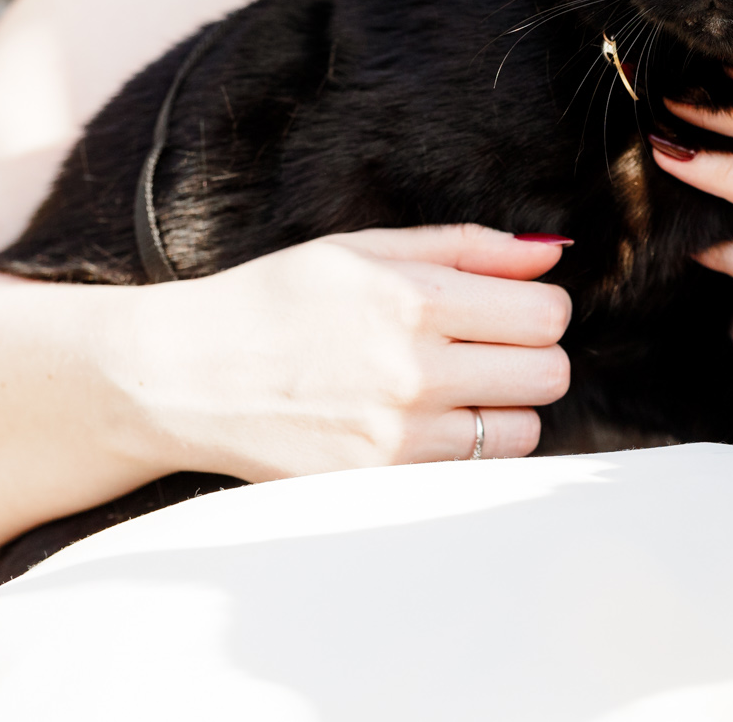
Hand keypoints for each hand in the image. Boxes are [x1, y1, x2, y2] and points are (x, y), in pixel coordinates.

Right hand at [114, 224, 571, 479]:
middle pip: (549, 375)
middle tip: (490, 349)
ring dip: (506, 408)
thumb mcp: (366, 248)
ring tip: (457, 389)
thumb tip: (551, 254)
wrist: (182, 377)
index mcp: (414, 300)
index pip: (546, 315)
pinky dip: (468, 448)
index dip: (540, 308)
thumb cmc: (277, 301)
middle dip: (533, 357)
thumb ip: (468, 247)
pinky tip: (428, 423)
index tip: (511, 309)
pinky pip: (473, 471)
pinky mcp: (379, 485)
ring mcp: (397, 437)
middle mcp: (413, 372)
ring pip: (523, 431)